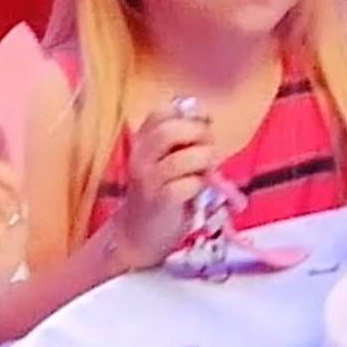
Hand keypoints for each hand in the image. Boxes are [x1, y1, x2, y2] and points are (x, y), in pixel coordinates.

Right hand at [102, 96, 223, 273]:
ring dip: (204, 160)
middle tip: (209, 147)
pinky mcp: (159, 202)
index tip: (204, 123)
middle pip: (170, 130)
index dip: (190, 113)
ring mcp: (148, 180)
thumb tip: (206, 122)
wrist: (138, 234)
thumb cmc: (159, 193)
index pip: (162, 112)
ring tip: (207, 170)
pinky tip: (198, 190)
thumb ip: (181, 141)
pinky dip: (199, 184)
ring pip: (181, 158)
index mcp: (142, 141)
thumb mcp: (166, 161)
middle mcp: (140, 156)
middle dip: (199, 134)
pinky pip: (186, 185)